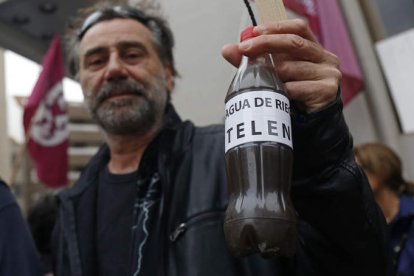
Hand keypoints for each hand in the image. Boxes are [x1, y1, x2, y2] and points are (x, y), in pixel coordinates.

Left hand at [222, 19, 340, 112]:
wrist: (312, 123)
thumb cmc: (293, 95)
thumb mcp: (273, 74)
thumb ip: (253, 61)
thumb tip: (227, 49)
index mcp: (313, 49)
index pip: (298, 28)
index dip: (277, 27)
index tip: (254, 31)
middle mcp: (325, 58)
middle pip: (294, 43)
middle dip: (266, 43)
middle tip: (245, 49)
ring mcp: (329, 74)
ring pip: (291, 68)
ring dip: (272, 74)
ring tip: (262, 81)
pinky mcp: (327, 90)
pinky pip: (296, 88)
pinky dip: (282, 91)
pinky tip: (277, 95)